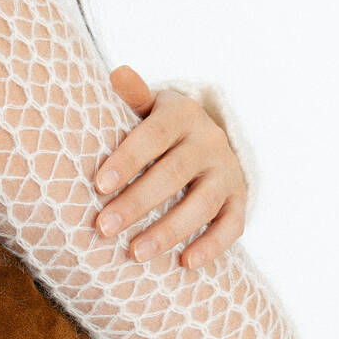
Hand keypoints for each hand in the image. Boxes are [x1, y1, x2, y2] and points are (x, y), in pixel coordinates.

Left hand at [92, 64, 248, 268]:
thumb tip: (117, 73)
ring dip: (169, 231)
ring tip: (135, 253)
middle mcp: (209, 141)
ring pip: (201, 204)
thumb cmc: (159, 127)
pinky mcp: (240, 199)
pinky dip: (212, 246)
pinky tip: (185, 264)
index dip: (127, 160)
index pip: (152, 136)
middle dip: (137, 202)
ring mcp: (227, 171)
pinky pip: (232, 226)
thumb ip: (133, 95)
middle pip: (173, 174)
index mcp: (181, 114)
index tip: (99, 186)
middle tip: (104, 227)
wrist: (205, 139)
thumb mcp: (147, 107)